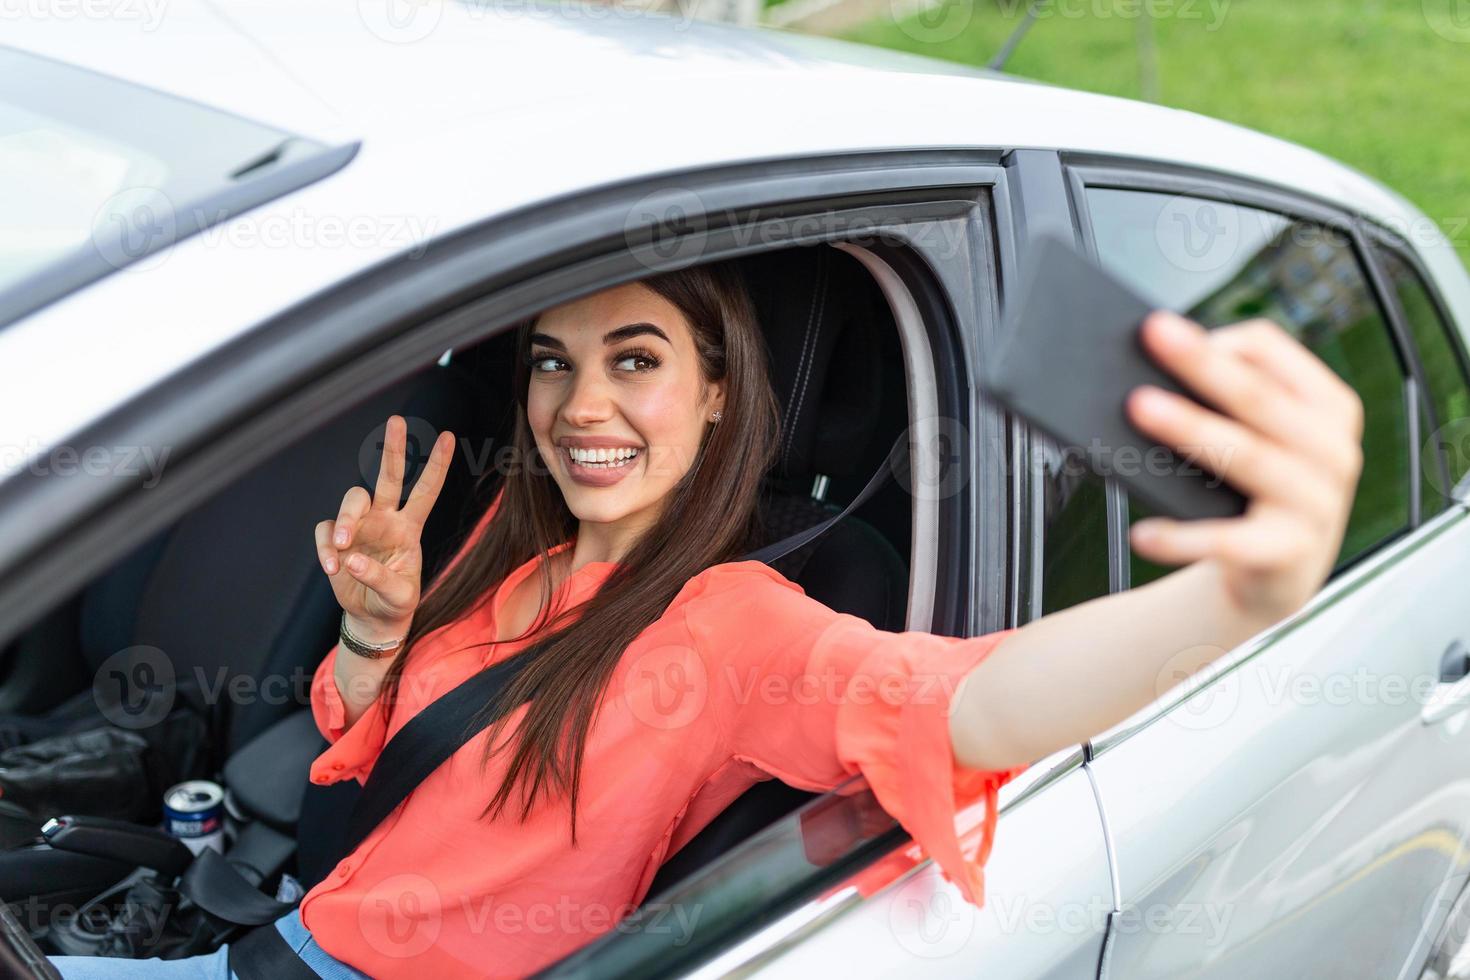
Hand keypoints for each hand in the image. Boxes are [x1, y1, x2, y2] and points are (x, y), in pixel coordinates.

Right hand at [314, 415, 455, 638]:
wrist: (373, 619)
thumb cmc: (395, 603)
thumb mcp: (399, 597)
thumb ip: (380, 579)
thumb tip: (353, 559)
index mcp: (410, 528)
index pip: (426, 491)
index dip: (437, 465)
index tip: (449, 436)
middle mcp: (386, 520)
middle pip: (389, 477)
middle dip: (394, 449)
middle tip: (396, 421)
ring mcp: (360, 527)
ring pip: (352, 500)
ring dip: (346, 519)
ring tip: (343, 547)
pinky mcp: (337, 540)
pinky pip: (326, 531)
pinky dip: (326, 547)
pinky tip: (333, 568)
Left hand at [1125, 312, 1364, 625]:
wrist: (1277, 576)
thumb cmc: (1253, 490)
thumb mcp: (1258, 439)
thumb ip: (1225, 404)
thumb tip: (1150, 372)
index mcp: (1328, 406)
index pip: (1270, 350)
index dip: (1217, 339)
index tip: (1166, 331)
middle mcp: (1334, 450)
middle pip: (1258, 397)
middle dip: (1201, 364)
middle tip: (1152, 336)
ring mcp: (1318, 504)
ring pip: (1248, 456)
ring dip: (1190, 428)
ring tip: (1139, 409)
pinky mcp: (1291, 554)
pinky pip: (1229, 542)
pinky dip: (1181, 538)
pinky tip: (1143, 534)